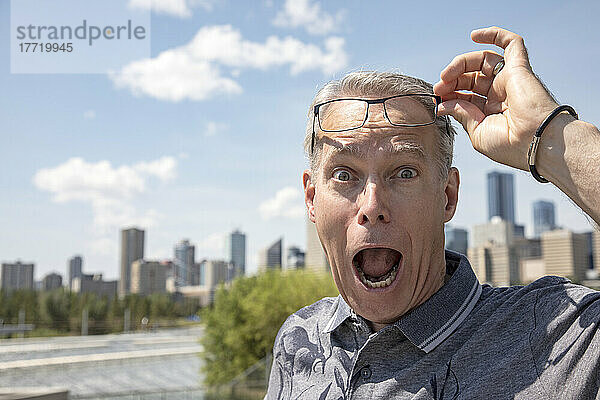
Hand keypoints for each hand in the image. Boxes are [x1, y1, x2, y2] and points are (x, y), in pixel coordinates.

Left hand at [433, 26, 559, 170]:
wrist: (535, 142)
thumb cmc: (511, 146)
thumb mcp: (477, 133)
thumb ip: (461, 115)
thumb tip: (442, 105)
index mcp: (491, 112)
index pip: (466, 95)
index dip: (450, 94)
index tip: (438, 99)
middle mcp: (500, 94)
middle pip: (471, 77)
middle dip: (451, 80)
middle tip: (439, 87)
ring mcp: (510, 80)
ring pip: (483, 61)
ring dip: (461, 64)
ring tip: (446, 75)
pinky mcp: (520, 69)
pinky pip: (511, 43)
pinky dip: (494, 35)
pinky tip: (475, 36)